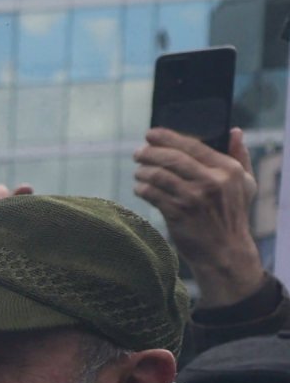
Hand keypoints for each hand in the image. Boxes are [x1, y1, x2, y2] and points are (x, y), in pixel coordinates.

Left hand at [133, 126, 265, 306]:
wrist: (224, 251)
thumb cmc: (232, 215)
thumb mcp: (245, 183)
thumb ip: (240, 156)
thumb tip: (235, 131)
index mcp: (227, 169)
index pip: (192, 145)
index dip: (167, 137)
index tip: (151, 134)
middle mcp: (211, 180)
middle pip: (172, 158)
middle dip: (149, 152)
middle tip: (138, 153)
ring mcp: (193, 197)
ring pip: (158, 175)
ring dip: (143, 172)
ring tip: (138, 172)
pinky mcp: (178, 214)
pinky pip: (152, 194)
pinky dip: (142, 189)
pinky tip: (139, 189)